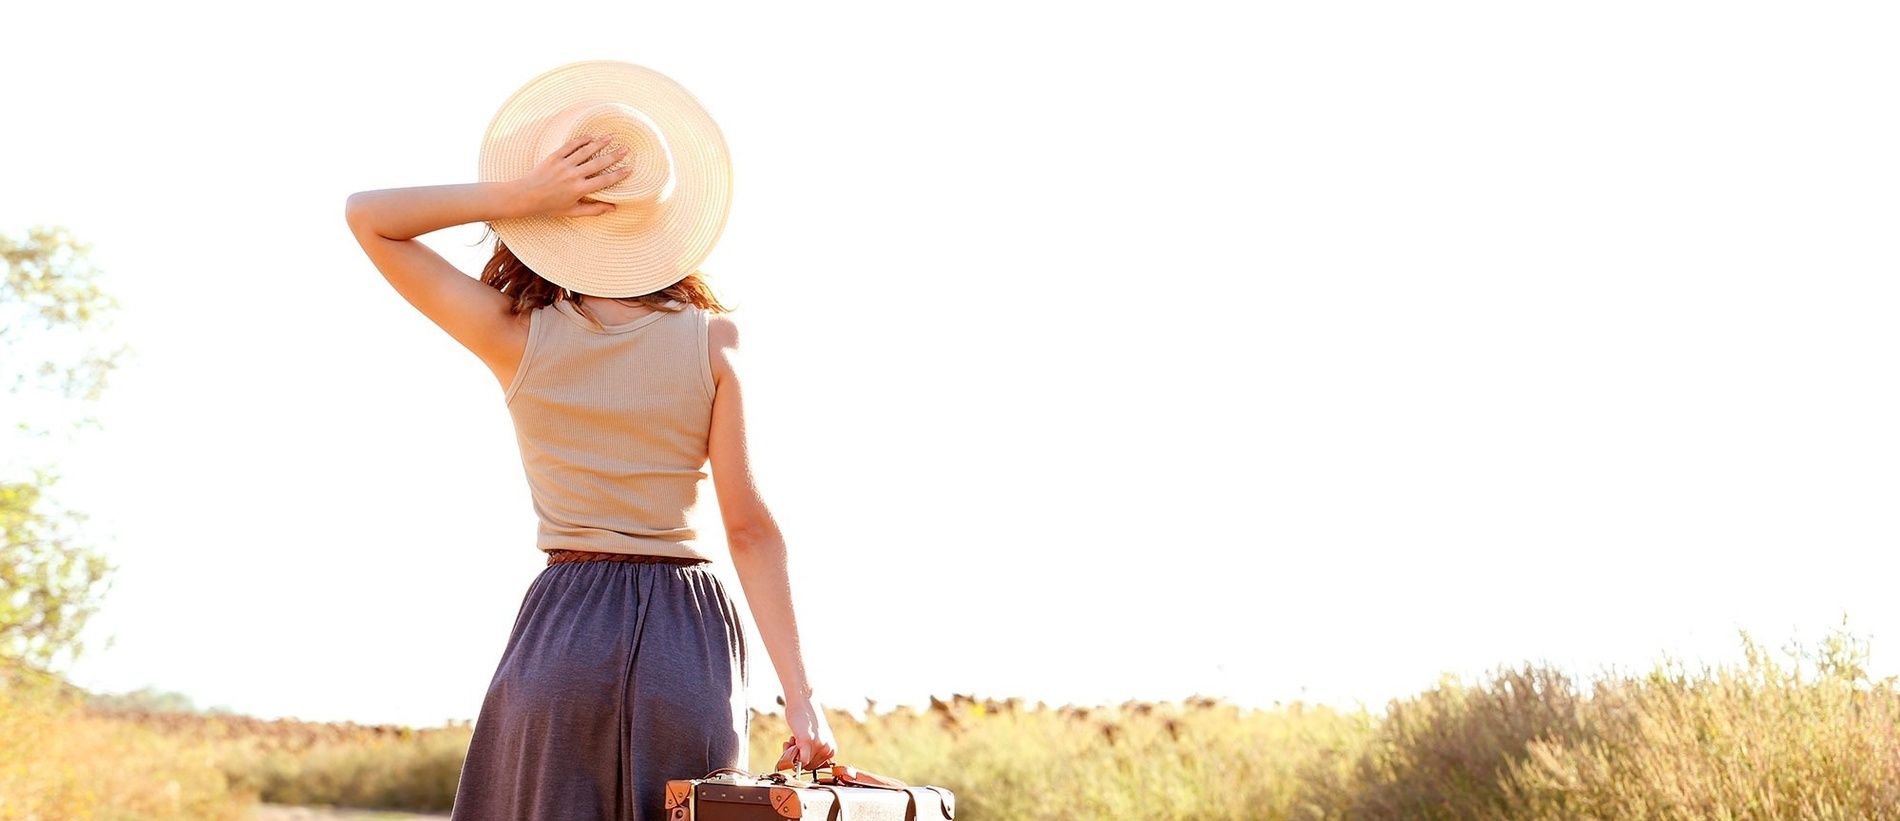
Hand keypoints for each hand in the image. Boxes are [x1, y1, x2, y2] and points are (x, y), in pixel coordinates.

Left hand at [507, 135, 633, 218]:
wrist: (525, 196)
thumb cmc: (549, 207)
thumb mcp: (572, 212)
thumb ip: (594, 210)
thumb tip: (613, 209)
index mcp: (579, 190)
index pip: (604, 180)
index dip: (618, 175)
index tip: (629, 169)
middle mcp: (573, 175)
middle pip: (598, 163)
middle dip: (613, 156)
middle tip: (625, 149)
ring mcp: (563, 165)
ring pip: (585, 151)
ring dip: (599, 144)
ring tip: (610, 138)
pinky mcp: (554, 157)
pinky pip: (570, 146)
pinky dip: (581, 140)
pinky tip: (590, 136)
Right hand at [775, 695, 837, 771]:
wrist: (804, 701)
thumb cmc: (807, 718)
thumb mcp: (816, 738)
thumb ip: (814, 751)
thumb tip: (804, 764)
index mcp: (831, 749)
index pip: (815, 767)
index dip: (804, 759)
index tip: (800, 748)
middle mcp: (827, 749)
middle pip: (808, 767)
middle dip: (797, 756)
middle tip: (793, 741)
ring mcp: (818, 746)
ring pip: (801, 764)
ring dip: (792, 753)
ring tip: (792, 738)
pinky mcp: (808, 741)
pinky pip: (800, 761)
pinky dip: (792, 756)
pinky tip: (790, 740)